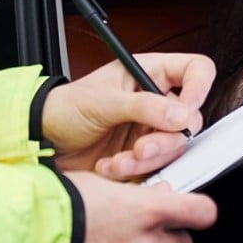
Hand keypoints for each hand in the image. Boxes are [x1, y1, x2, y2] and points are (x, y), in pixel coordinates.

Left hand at [42, 53, 214, 178]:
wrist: (43, 143)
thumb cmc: (64, 109)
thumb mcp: (102, 102)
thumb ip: (144, 107)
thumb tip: (181, 114)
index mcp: (148, 74)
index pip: (196, 71)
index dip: (200, 88)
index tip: (186, 109)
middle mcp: (155, 101)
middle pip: (190, 117)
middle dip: (165, 138)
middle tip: (141, 146)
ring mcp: (150, 129)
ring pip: (174, 146)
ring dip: (147, 159)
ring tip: (119, 160)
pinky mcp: (142, 156)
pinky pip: (156, 167)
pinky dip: (134, 171)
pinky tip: (109, 166)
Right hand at [49, 172, 217, 242]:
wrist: (23, 236)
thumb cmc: (56, 204)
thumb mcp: (100, 181)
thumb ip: (134, 193)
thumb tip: (154, 195)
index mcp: (149, 212)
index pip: (202, 213)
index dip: (199, 212)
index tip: (195, 213)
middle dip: (170, 239)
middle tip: (147, 231)